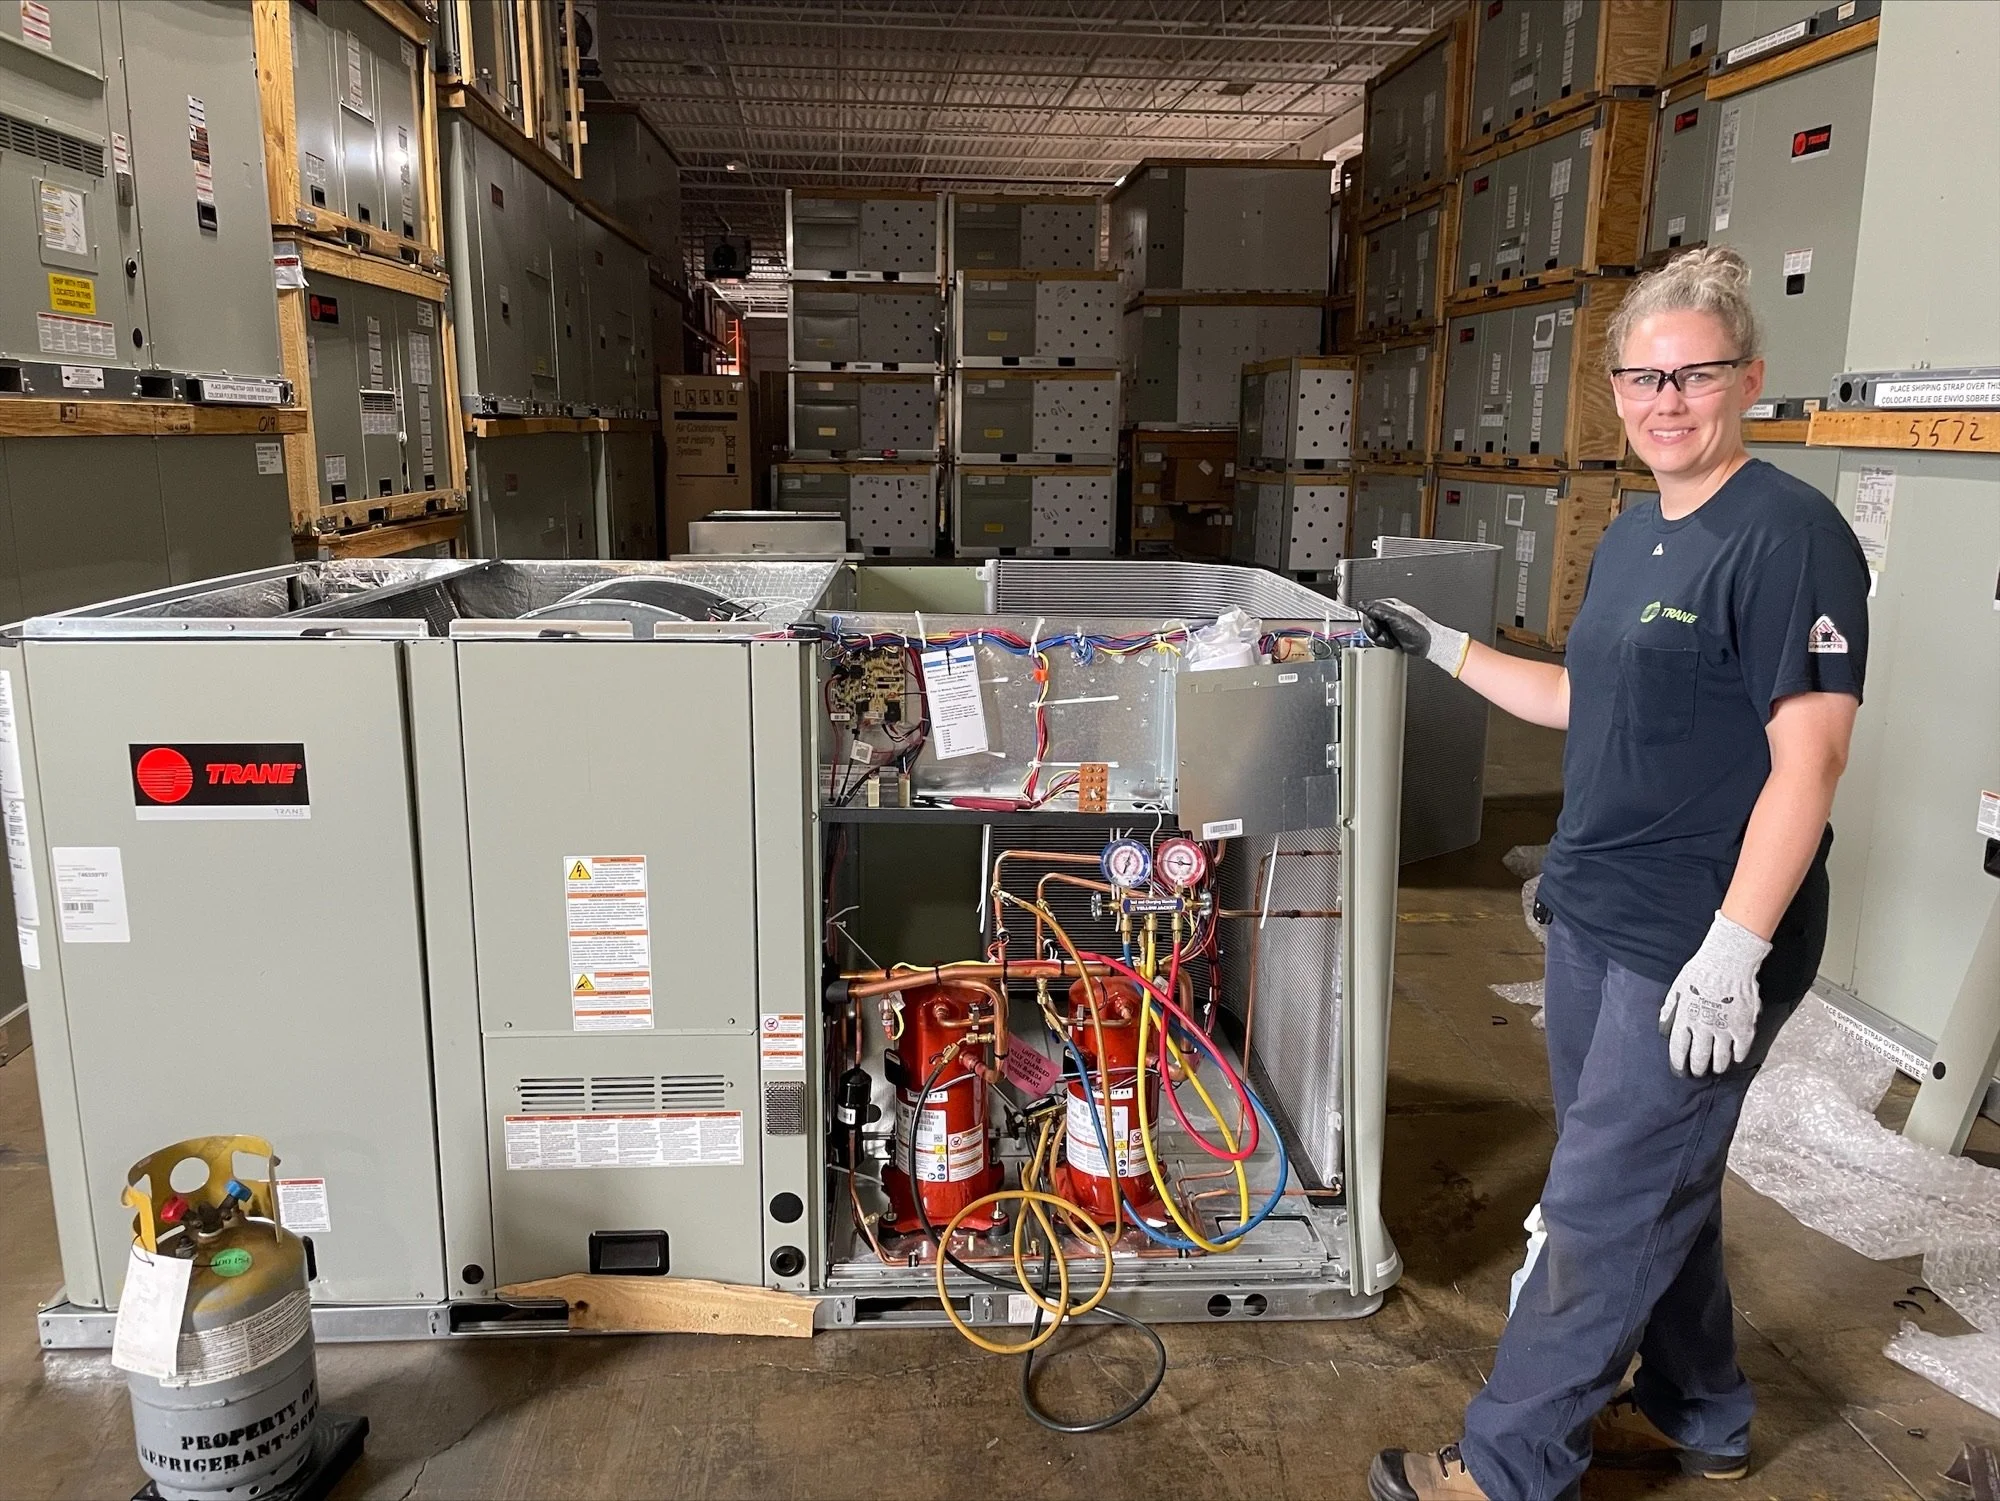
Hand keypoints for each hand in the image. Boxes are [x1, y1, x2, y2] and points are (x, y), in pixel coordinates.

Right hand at [1358, 598, 1470, 677]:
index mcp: (1390, 605)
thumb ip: (1378, 610)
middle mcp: (1388, 613)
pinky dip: (1384, 643)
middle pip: (1369, 621)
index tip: (1374, 627)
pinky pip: (1378, 639)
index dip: (1369, 620)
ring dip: (1380, 638)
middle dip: (1375, 631)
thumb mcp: (1396, 616)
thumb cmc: (1419, 628)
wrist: (1428, 643)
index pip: (1368, 609)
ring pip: (1373, 632)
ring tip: (1391, 639)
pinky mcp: (1390, 635)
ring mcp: (1389, 625)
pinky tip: (1392, 642)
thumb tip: (1363, 604)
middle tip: (1383, 634)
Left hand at [1659, 913, 1771, 1075]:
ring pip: (1720, 1058)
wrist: (1728, 961)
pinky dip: (1737, 1057)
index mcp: (1685, 1019)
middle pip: (1699, 1058)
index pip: (1678, 1049)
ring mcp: (1725, 1029)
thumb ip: (1669, 1010)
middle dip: (1697, 1069)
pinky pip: (1741, 1050)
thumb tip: (1662, 1028)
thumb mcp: (1676, 989)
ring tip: (1715, 1069)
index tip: (1679, 1070)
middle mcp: (1703, 1028)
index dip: (1678, 1063)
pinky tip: (1734, 1058)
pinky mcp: (1744, 1028)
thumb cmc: (1700, 971)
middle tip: (1697, 1073)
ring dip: (1717, 1067)